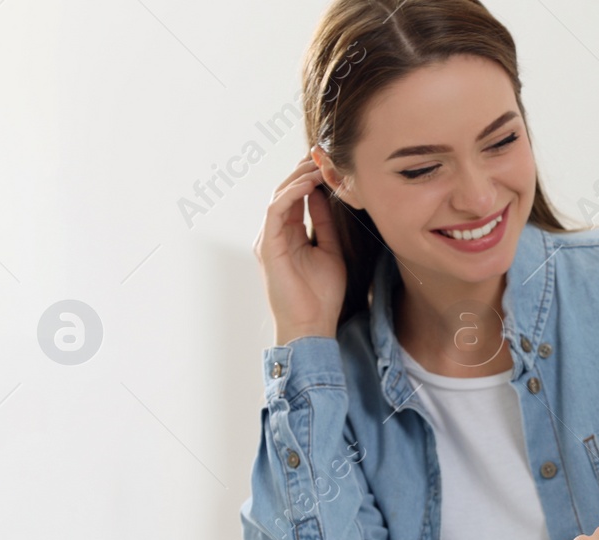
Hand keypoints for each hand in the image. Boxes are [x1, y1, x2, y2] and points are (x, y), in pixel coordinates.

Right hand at [254, 155, 346, 345]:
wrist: (311, 326)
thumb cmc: (321, 296)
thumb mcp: (330, 251)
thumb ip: (325, 224)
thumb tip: (325, 196)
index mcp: (289, 235)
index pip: (296, 198)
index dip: (311, 178)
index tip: (329, 164)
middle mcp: (275, 234)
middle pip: (285, 192)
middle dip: (304, 171)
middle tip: (324, 156)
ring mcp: (269, 239)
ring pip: (279, 196)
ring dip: (299, 177)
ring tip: (319, 165)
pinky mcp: (268, 246)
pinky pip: (275, 210)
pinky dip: (291, 194)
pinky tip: (309, 184)